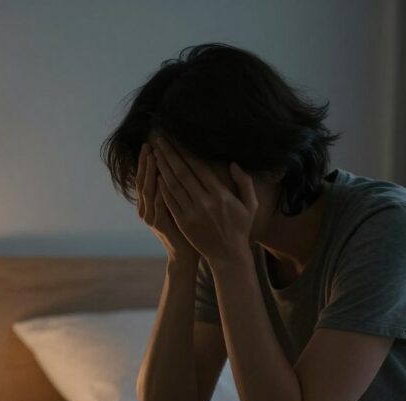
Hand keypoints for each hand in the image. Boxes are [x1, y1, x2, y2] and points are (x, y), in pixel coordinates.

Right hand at [136, 143, 197, 263]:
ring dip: (150, 172)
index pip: (145, 177)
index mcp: (149, 204)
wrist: (185, 256)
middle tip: (149, 144)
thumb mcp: (175, 207)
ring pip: (148, 190)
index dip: (146, 161)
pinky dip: (159, 190)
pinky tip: (161, 177)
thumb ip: (170, 190)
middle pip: (143, 181)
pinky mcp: (160, 225)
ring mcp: (151, 218)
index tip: (151, 144)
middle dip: (145, 162)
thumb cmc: (184, 230)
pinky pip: (159, 204)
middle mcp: (146, 210)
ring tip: (153, 155)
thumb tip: (170, 168)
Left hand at [151, 136, 257, 264]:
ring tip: (155, 154)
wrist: (228, 255)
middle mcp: (205, 202)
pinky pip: (170, 202)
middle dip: (170, 155)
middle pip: (183, 173)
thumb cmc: (240, 228)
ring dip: (162, 168)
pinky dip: (162, 188)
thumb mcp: (250, 205)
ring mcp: (192, 213)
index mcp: (221, 195)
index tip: (177, 140)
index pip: (200, 168)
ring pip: (173, 186)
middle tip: (159, 140)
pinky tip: (156, 176)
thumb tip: (233, 164)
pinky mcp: (183, 222)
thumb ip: (244, 182)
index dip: (186, 152)